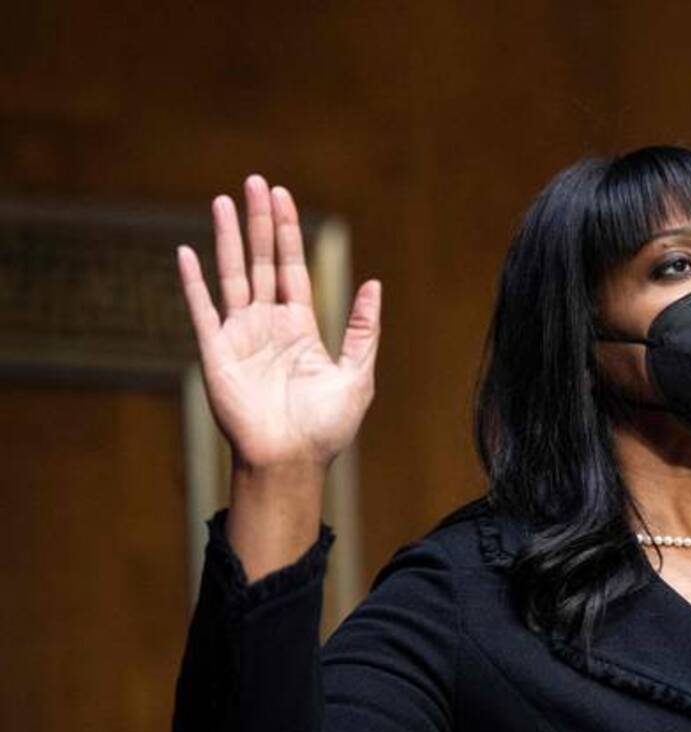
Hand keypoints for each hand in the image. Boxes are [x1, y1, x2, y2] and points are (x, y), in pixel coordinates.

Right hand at [176, 175, 380, 471]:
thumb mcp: (357, 374)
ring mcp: (240, 336)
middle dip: (260, 222)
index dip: (288, 232)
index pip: (292, 268)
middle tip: (255, 182)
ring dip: (228, 238)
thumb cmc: (326, 428)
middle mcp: (268, 325)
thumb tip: (373, 283)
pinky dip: (194, 282)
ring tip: (223, 200)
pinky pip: (202, 310)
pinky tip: (187, 251)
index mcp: (300, 327)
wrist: (291, 462)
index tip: (283, 197)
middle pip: (263, 261)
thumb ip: (362, 329)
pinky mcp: (216, 353)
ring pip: (233, 275)